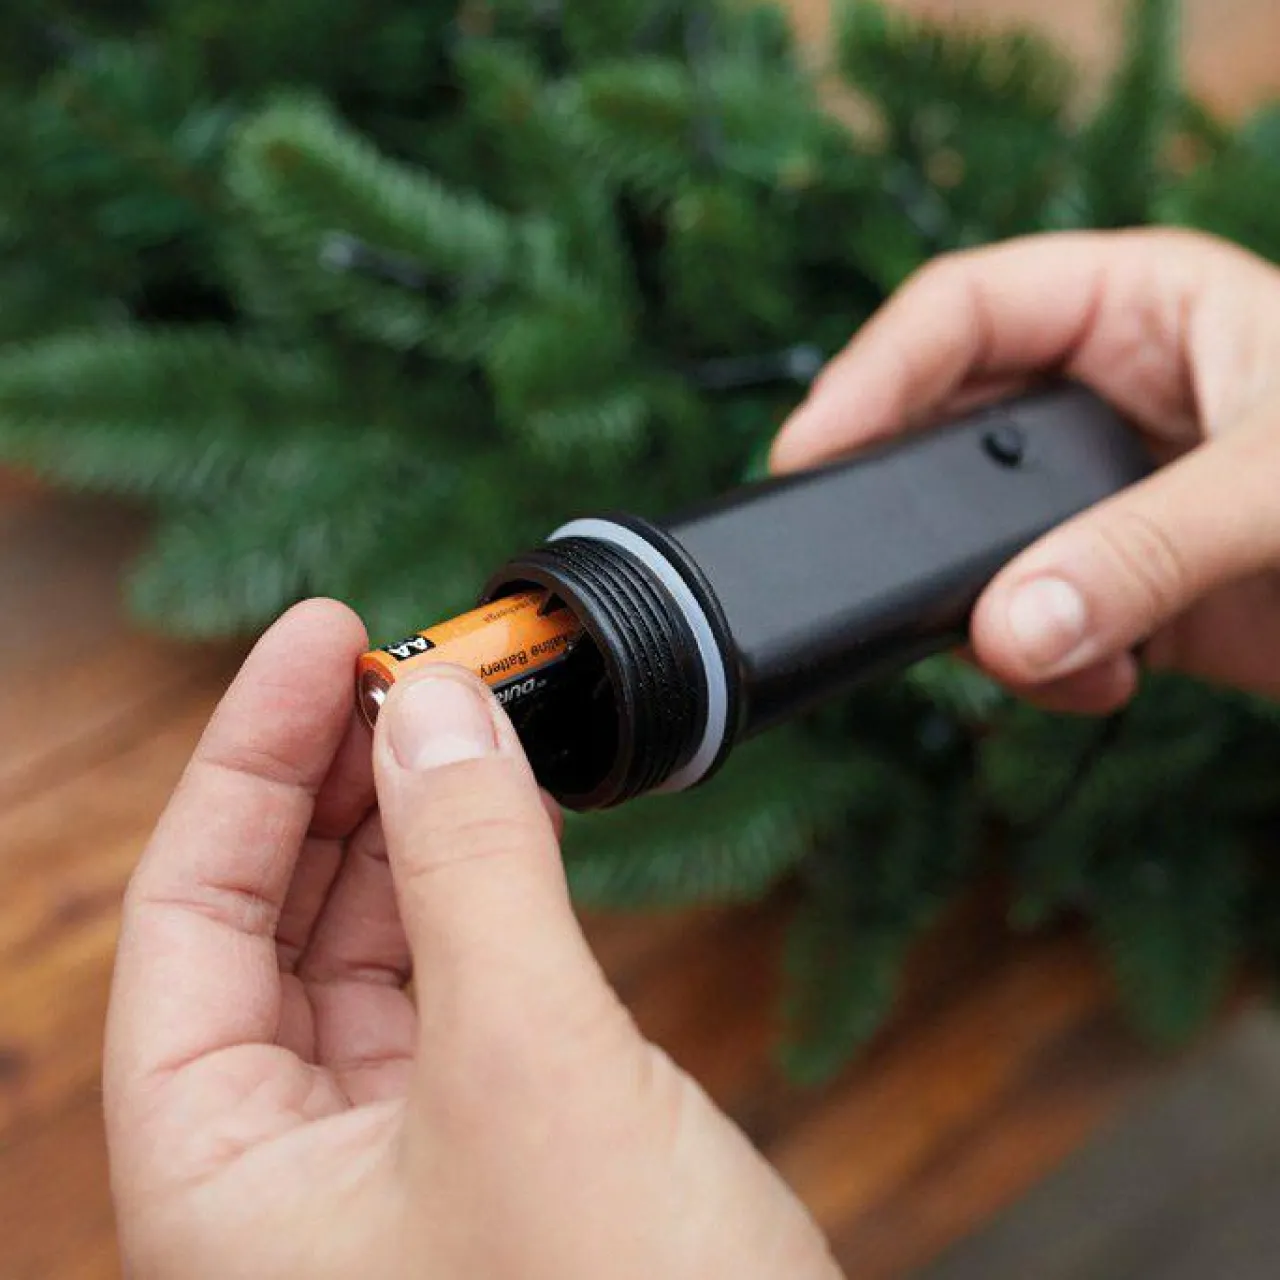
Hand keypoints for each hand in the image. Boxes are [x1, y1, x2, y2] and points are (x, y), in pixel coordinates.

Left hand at [103, 599, 840, 1279]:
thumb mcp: (533, 1071)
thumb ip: (471, 871)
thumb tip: (433, 707)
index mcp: (223, 1181)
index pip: (189, 916)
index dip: (249, 757)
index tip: (320, 638)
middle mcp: (284, 1174)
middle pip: (272, 921)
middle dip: (330, 778)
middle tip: (393, 662)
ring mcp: (389, 1162)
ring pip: (367, 945)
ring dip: (408, 823)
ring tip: (449, 713)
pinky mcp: (489, 1146)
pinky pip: (451, 981)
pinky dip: (474, 887)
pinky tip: (502, 814)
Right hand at [772, 228, 1279, 712]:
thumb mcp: (1278, 482)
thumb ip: (1142, 549)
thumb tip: (1010, 630)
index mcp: (1137, 308)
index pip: (965, 314)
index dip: (875, 374)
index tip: (811, 453)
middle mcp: (1107, 400)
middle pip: (950, 439)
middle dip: (921, 515)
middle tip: (881, 572)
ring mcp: (1108, 503)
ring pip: (982, 547)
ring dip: (991, 609)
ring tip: (1041, 649)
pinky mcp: (1125, 588)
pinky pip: (1036, 624)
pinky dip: (1048, 664)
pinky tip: (1101, 678)